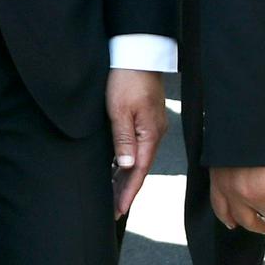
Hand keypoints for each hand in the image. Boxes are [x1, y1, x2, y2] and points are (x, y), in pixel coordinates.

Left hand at [104, 67, 164, 218]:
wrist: (137, 52)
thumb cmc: (127, 79)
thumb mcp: (120, 110)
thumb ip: (122, 139)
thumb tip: (126, 167)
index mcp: (149, 135)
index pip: (138, 172)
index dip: (128, 193)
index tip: (118, 211)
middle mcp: (153, 134)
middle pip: (138, 170)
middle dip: (125, 190)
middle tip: (112, 210)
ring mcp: (150, 127)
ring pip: (136, 160)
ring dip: (124, 177)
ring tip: (111, 195)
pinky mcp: (144, 119)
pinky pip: (135, 147)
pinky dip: (125, 161)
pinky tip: (116, 168)